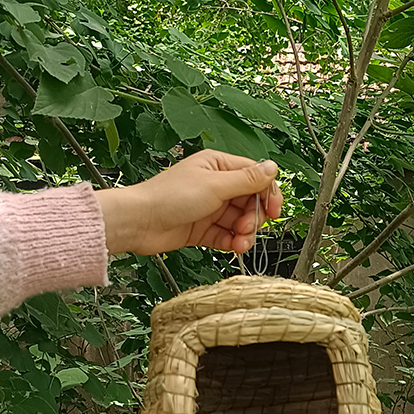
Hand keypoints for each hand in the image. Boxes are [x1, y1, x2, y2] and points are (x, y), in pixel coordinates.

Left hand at [95, 150, 281, 255]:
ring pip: (240, 222)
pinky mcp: (203, 230)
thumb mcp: (214, 185)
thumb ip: (247, 179)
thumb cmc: (167, 197)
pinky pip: (227, 236)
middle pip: (250, 202)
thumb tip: (272, 168)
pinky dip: (233, 243)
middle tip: (247, 227)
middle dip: (254, 218)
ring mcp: (209, 209)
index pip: (255, 177)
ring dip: (245, 234)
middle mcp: (216, 186)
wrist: (140, 223)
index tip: (274, 210)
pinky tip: (233, 247)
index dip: (268, 194)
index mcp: (218, 166)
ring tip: (239, 241)